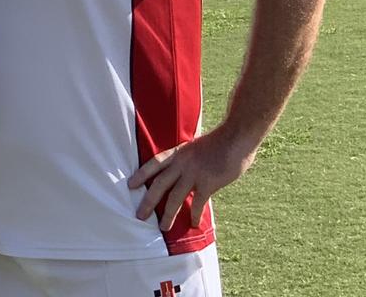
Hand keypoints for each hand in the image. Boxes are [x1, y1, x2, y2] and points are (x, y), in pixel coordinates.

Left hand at [127, 127, 257, 229]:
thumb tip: (182, 173)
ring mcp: (194, 173)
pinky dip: (195, 214)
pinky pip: (199, 203)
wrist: (236, 137)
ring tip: (163, 228)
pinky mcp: (208, 183)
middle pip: (159, 184)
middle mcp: (182, 163)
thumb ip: (187, 159)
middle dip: (148, 201)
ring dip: (168, 214)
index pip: (154, 163)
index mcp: (178, 152)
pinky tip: (194, 224)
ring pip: (175, 198)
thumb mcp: (195, 147)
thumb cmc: (219, 141)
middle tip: (139, 215)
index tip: (130, 185)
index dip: (141, 174)